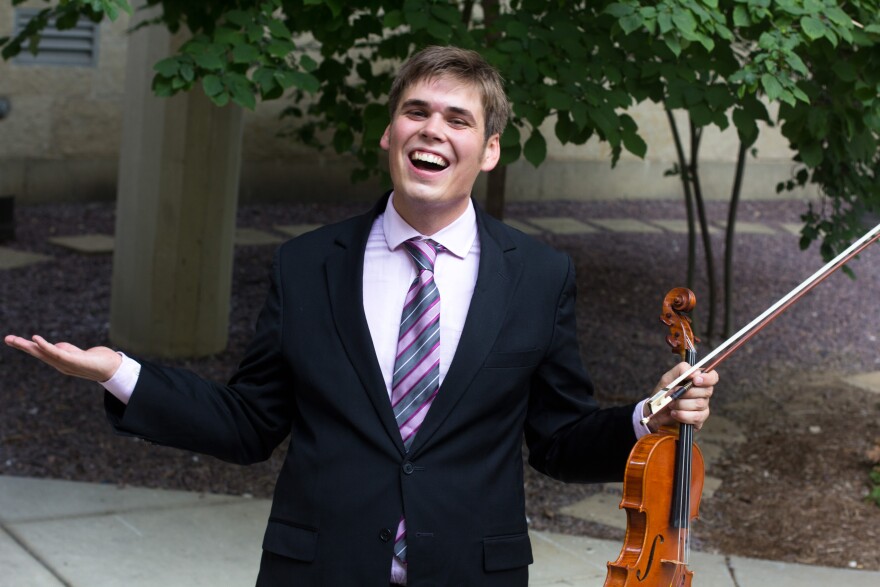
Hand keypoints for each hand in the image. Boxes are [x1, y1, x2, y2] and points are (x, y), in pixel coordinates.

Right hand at [4, 334, 121, 382]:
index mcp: (59, 361)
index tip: (13, 339)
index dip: (27, 346)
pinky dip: (45, 346)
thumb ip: (65, 350)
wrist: (112, 368)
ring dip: (28, 346)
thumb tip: (55, 346)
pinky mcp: (74, 360)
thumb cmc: (96, 361)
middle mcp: (60, 364)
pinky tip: (35, 339)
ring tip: (14, 339)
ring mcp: (66, 363)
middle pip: (38, 353)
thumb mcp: (77, 353)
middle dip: (22, 346)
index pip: (40, 352)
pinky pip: (56, 353)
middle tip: (7, 338)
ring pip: (43, 353)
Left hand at [644, 361, 716, 431]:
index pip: (713, 376)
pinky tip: (674, 413)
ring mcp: (703, 407)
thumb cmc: (663, 392)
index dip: (707, 378)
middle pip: (707, 391)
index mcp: (698, 380)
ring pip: (700, 404)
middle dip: (687, 392)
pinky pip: (697, 417)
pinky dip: (682, 415)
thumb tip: (695, 372)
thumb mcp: (668, 378)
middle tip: (673, 393)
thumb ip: (681, 370)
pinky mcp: (699, 419)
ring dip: (681, 404)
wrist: (655, 411)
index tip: (695, 380)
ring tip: (671, 404)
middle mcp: (703, 393)